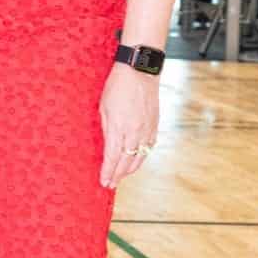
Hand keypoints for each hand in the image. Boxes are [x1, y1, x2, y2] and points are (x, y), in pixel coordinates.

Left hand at [99, 62, 159, 188]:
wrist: (140, 72)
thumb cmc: (117, 86)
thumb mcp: (103, 107)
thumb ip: (106, 129)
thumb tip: (106, 146)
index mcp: (119, 127)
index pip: (112, 157)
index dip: (108, 172)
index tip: (103, 182)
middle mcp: (135, 132)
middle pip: (126, 162)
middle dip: (117, 175)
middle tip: (110, 184)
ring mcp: (147, 130)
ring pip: (139, 158)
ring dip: (129, 170)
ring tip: (120, 177)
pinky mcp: (155, 126)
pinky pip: (149, 148)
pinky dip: (141, 159)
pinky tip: (135, 162)